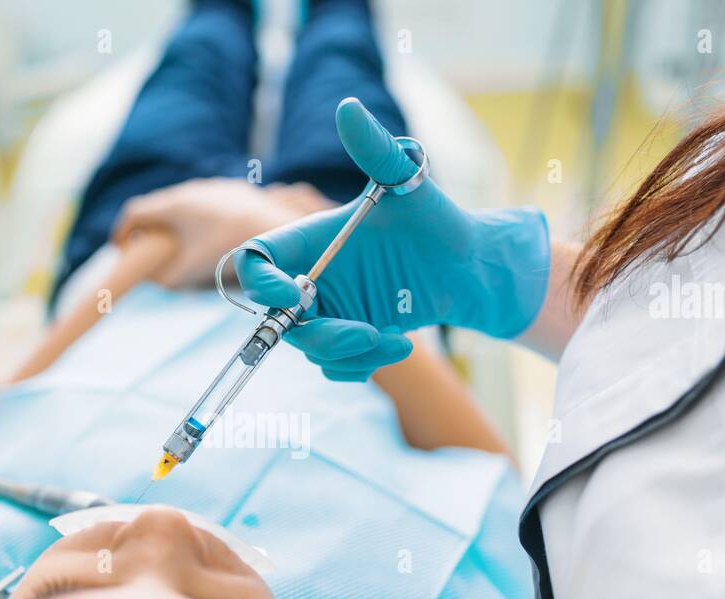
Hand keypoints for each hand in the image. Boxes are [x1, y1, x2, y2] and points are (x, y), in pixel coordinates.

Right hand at [111, 178, 332, 288]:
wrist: (272, 227)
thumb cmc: (231, 248)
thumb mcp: (192, 269)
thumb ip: (167, 278)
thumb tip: (153, 281)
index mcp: (174, 206)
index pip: (135, 213)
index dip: (123, 232)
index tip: (120, 249)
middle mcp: (190, 191)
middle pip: (157, 206)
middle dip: (147, 228)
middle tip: (145, 249)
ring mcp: (212, 188)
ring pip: (182, 202)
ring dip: (173, 221)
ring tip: (176, 243)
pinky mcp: (232, 191)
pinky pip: (204, 202)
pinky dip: (196, 217)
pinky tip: (207, 235)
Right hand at [234, 98, 551, 380]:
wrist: (468, 266)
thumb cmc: (436, 219)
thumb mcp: (408, 184)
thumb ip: (375, 150)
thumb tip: (349, 107)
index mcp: (310, 240)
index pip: (256, 263)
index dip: (261, 283)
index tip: (294, 297)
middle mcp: (311, 277)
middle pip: (280, 318)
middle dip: (321, 333)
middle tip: (366, 332)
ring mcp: (328, 310)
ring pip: (310, 347)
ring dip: (350, 352)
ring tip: (397, 340)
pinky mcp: (348, 337)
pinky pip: (333, 365)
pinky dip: (360, 365)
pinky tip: (397, 346)